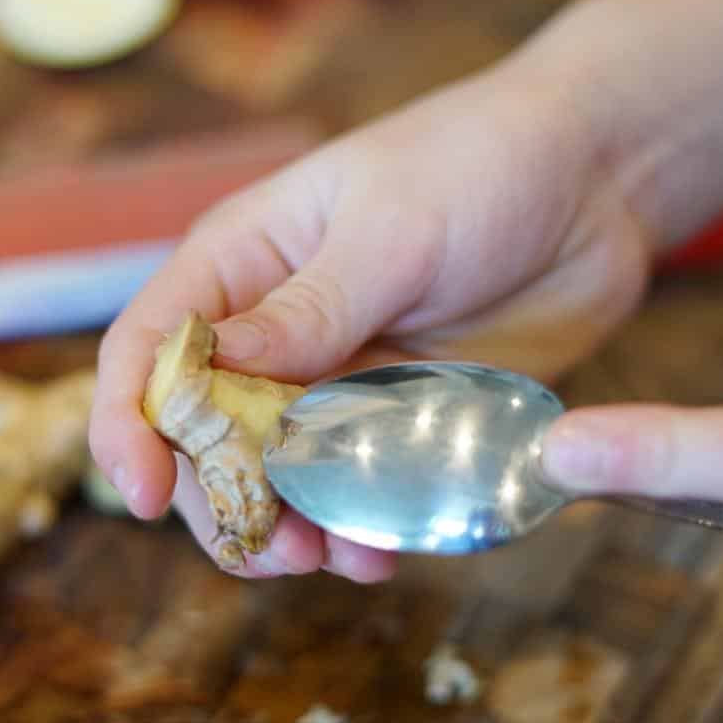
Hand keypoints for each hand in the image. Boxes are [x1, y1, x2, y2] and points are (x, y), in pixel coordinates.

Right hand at [90, 45, 654, 580]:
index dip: (130, 424)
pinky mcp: (399, 413)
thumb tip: (207, 369)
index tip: (144, 494)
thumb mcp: (390, 230)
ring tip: (337, 557)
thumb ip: (307, 309)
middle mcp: (277, 328)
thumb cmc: (478, 165)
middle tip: (276, 549)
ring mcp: (338, 376)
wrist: (592, 182)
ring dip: (292, 528)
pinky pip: (359, 485)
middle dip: (226, 499)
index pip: (148, 348)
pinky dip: (359, 525)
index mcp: (245, 262)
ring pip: (280, 475)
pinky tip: (382, 549)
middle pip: (206, 435)